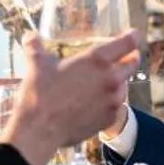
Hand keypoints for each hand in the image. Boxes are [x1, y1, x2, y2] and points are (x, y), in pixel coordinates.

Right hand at [0, 30, 141, 164]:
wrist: (39, 129)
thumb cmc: (40, 93)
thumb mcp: (37, 64)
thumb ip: (35, 46)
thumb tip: (30, 35)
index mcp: (97, 60)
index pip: (127, 43)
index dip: (132, 37)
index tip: (133, 35)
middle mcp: (111, 79)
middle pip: (131, 64)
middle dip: (129, 59)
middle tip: (125, 57)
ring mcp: (113, 101)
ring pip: (123, 86)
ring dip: (118, 82)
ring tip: (104, 83)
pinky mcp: (110, 119)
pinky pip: (116, 106)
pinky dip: (109, 102)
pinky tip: (96, 103)